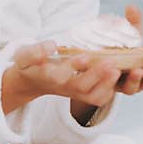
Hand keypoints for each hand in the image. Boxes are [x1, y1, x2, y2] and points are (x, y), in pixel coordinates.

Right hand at [1, 41, 120, 113]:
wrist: (33, 80)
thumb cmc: (30, 64)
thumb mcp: (24, 54)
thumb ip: (35, 50)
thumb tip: (52, 45)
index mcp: (47, 76)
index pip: (59, 75)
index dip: (73, 67)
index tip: (85, 55)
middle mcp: (62, 87)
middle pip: (81, 87)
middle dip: (97, 75)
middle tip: (111, 62)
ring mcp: (74, 92)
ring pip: (92, 96)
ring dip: (106, 85)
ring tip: (118, 70)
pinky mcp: (82, 94)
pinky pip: (98, 98)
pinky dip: (109, 90)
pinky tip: (117, 76)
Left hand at [115, 5, 142, 94]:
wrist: (97, 60)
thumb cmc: (120, 49)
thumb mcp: (128, 36)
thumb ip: (132, 23)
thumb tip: (132, 6)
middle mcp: (139, 80)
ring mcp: (124, 85)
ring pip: (134, 88)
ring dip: (137, 80)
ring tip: (137, 71)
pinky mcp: (109, 87)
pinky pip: (113, 87)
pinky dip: (114, 80)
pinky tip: (114, 71)